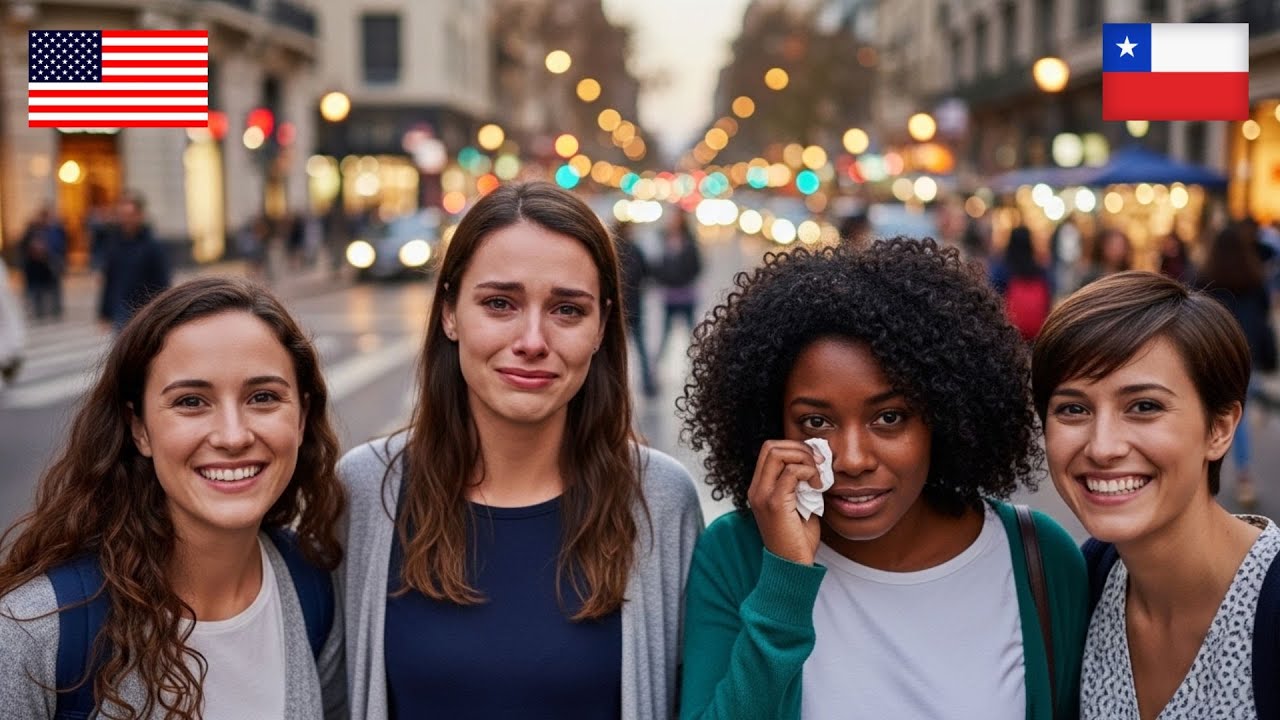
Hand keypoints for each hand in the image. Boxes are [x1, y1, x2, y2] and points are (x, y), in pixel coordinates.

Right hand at [747, 440, 824, 565]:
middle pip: (771, 446)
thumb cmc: (798, 539)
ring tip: (818, 475)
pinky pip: (791, 473)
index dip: (794, 447)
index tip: (815, 459)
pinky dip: (808, 472)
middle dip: (799, 448)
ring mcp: (762, 495)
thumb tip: (817, 463)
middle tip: (819, 462)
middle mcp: (756, 489)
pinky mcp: (775, 503)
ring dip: (804, 458)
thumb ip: (801, 484)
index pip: (769, 450)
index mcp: (759, 488)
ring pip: (778, 453)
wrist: (793, 566)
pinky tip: (818, 485)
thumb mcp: (799, 504)